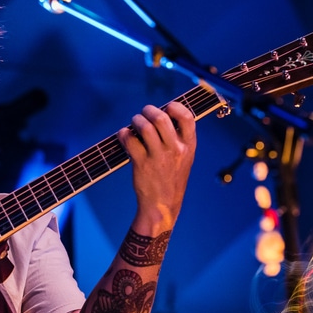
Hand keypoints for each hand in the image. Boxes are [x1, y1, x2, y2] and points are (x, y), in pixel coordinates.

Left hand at [117, 101, 196, 234]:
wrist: (163, 205)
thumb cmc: (171, 179)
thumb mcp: (184, 159)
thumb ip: (178, 139)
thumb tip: (161, 115)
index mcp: (188, 146)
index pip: (187, 117)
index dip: (175, 107)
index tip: (167, 108)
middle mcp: (175, 150)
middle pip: (161, 118)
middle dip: (148, 111)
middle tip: (143, 114)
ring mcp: (158, 157)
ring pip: (145, 127)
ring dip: (136, 121)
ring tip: (133, 124)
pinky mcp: (142, 164)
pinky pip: (130, 140)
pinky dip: (123, 134)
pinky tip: (124, 136)